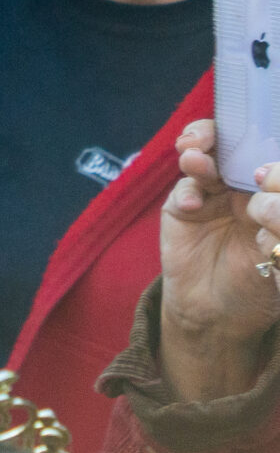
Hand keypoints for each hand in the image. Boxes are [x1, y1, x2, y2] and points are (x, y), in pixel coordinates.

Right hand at [158, 118, 279, 400]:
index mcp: (271, 196)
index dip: (266, 155)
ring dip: (199, 152)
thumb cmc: (261, 287)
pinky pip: (183, 189)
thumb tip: (269, 187)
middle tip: (216, 142)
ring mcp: (211, 195)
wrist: (219, 316)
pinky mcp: (181, 208)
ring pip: (205, 158)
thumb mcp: (279, 259)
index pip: (267, 159)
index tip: (267, 175)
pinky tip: (192, 205)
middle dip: (225, 136)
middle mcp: (243, 188)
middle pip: (233, 145)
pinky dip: (186, 191)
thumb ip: (277, 223)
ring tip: (195, 160)